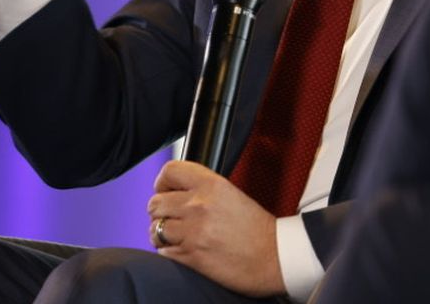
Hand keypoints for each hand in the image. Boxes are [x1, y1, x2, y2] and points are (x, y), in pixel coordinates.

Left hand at [147, 160, 283, 296]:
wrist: (275, 258)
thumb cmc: (258, 229)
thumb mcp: (232, 196)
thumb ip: (204, 190)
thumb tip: (175, 191)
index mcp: (212, 185)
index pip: (170, 172)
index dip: (163, 183)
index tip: (166, 191)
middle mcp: (198, 205)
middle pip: (155, 203)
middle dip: (162, 212)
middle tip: (175, 218)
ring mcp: (192, 232)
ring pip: (155, 228)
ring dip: (163, 233)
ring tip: (179, 236)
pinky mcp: (189, 256)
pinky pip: (162, 251)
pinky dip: (169, 251)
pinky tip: (185, 250)